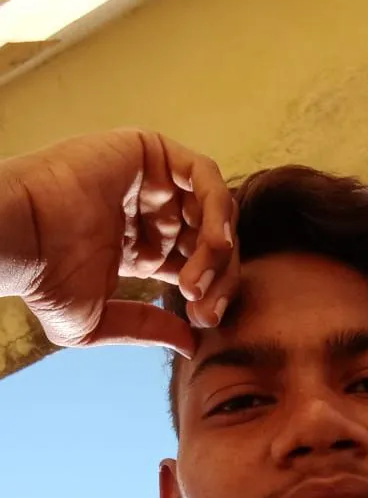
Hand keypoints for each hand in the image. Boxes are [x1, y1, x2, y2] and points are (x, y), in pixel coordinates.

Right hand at [0, 128, 239, 356]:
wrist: (17, 240)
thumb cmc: (42, 281)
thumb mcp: (97, 321)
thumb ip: (145, 328)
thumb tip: (192, 344)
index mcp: (143, 249)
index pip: (198, 266)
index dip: (210, 293)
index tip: (203, 321)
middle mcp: (150, 212)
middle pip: (212, 239)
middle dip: (218, 277)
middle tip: (205, 307)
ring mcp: (151, 180)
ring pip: (213, 210)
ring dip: (217, 250)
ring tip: (197, 281)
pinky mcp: (150, 152)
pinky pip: (203, 175)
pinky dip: (217, 209)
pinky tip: (212, 243)